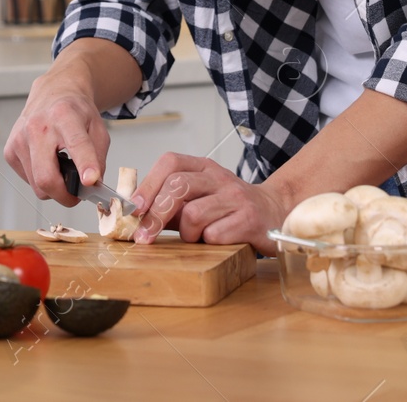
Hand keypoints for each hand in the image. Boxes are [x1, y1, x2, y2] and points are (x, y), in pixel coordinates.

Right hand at [4, 71, 110, 207]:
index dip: (85, 164)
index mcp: (65, 115)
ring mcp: (19, 139)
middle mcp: (37, 126)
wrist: (53, 93)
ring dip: (53, 187)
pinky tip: (47, 162)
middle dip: (64, 195)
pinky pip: (28, 180)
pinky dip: (40, 179)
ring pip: (37, 185)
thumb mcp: (98, 128)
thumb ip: (98, 158)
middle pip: (46, 177)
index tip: (90, 181)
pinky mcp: (9, 151)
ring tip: (62, 170)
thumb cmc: (75, 111)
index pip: (76, 143)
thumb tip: (91, 186)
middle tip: (76, 195)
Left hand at [128, 153, 295, 254]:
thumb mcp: (198, 198)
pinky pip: (214, 235)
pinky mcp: (249, 219)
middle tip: (144, 237)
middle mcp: (219, 177)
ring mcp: (235, 197)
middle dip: (155, 215)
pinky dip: (209, 243)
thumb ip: (169, 203)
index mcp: (203, 167)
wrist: (274, 212)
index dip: (148, 184)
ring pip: (193, 215)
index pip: (170, 163)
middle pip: (177, 187)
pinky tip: (219, 241)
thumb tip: (132, 215)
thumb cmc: (228, 208)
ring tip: (197, 237)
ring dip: (187, 233)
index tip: (134, 208)